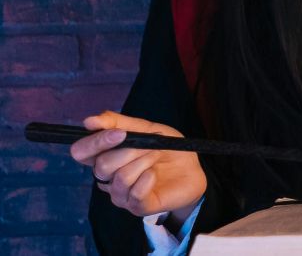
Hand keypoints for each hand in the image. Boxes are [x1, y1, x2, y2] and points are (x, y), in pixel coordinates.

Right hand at [70, 111, 206, 224]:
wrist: (193, 169)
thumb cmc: (166, 149)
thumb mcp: (146, 129)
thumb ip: (119, 123)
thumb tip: (89, 121)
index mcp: (105, 156)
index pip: (81, 152)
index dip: (95, 142)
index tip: (119, 133)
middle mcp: (108, 178)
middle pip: (101, 166)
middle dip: (128, 151)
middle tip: (150, 145)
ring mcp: (121, 195)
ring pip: (120, 179)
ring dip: (143, 162)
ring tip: (157, 155)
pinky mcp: (138, 207)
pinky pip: (134, 195)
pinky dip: (147, 179)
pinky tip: (155, 173)